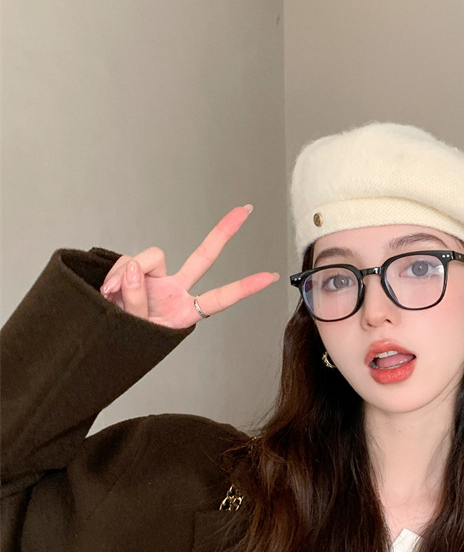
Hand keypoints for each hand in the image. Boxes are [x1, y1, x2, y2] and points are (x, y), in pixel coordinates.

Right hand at [99, 205, 278, 328]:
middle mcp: (175, 290)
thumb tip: (135, 268)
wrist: (102, 340)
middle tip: (246, 210)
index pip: (220, 298)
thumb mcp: (135, 329)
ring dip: (129, 273)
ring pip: (152, 257)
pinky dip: (117, 273)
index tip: (272, 277)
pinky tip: (107, 290)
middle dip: (224, 232)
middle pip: (204, 256)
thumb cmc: (125, 341)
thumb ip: (137, 299)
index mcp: (185, 312)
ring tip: (113, 295)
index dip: (245, 287)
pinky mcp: (135, 271)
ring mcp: (156, 279)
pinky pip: (128, 261)